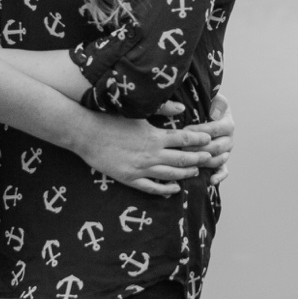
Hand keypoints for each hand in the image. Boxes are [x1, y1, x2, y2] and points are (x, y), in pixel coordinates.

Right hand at [76, 112, 211, 197]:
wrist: (86, 133)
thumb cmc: (111, 118)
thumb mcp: (138, 111)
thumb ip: (162, 109)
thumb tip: (181, 108)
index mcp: (155, 136)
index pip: (185, 139)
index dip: (200, 140)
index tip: (210, 140)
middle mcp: (152, 154)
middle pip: (182, 158)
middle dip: (199, 159)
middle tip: (211, 159)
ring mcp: (141, 168)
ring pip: (170, 174)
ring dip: (185, 174)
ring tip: (196, 172)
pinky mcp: (130, 178)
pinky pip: (152, 188)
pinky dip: (165, 190)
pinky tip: (175, 189)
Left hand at [187, 91, 235, 182]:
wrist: (209, 114)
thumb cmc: (209, 106)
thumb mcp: (216, 99)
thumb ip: (218, 103)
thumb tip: (214, 114)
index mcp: (228, 124)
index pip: (214, 129)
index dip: (199, 131)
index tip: (184, 131)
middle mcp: (229, 140)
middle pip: (215, 147)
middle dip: (198, 148)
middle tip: (182, 147)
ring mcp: (226, 152)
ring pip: (217, 159)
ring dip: (203, 161)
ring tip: (188, 161)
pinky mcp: (222, 162)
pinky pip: (223, 171)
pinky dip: (219, 177)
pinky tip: (211, 181)